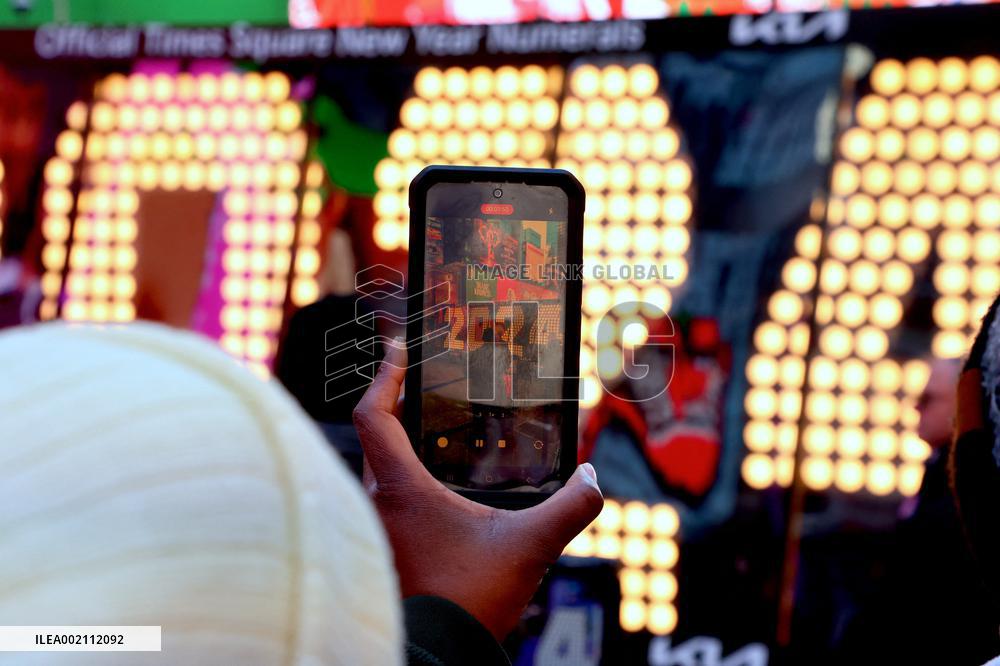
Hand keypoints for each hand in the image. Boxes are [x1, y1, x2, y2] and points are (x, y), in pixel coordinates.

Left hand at [353, 340, 603, 639]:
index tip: (398, 350)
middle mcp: (375, 504)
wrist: (438, 656)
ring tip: (436, 432)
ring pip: (375, 470)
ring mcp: (374, 530)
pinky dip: (402, 480)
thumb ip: (568, 510)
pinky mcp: (383, 551)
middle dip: (396, 405)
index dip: (384, 376)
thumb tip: (593, 480)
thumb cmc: (467, 602)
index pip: (372, 415)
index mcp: (400, 490)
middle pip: (373, 437)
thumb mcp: (529, 548)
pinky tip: (438, 490)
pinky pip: (381, 499)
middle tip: (425, 386)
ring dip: (398, 445)